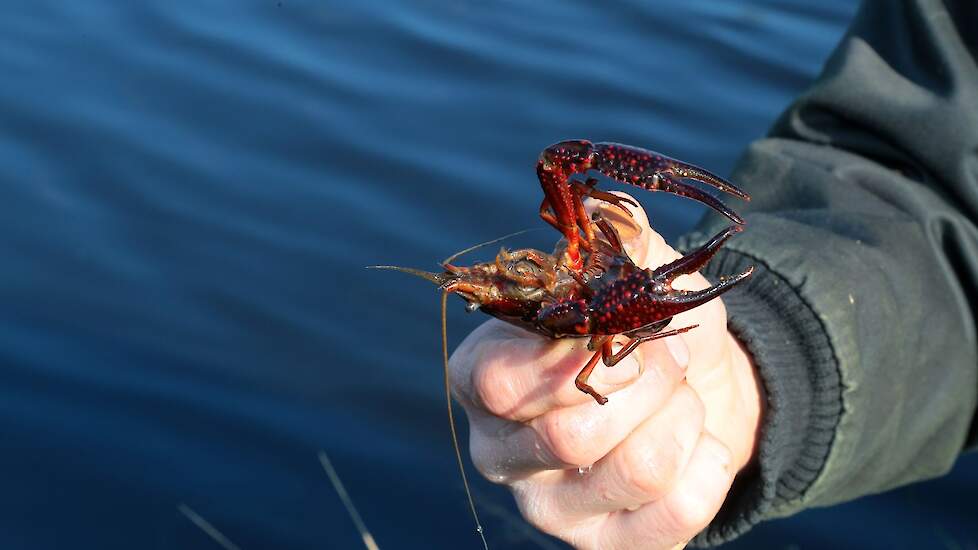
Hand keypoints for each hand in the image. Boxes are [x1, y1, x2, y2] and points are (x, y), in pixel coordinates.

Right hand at [449, 193, 762, 548]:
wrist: (696, 389)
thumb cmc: (643, 326)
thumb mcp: (634, 268)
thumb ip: (617, 233)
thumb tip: (610, 209)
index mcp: (482, 376)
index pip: (495, 381)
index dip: (574, 350)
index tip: (622, 323)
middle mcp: (500, 450)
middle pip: (569, 434)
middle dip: (649, 381)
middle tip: (671, 358)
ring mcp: (549, 505)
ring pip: (633, 469)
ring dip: (684, 417)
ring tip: (684, 397)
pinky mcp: (605, 544)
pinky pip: (676, 512)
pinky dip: (709, 463)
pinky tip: (697, 442)